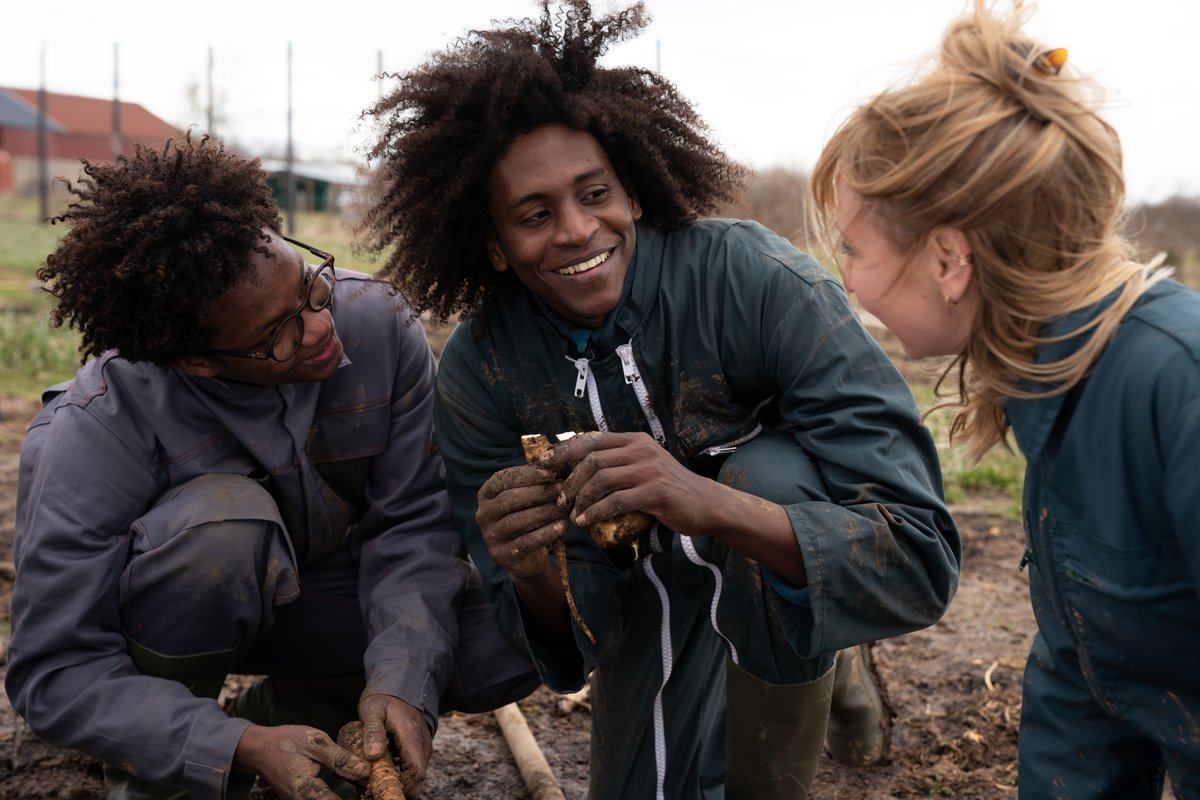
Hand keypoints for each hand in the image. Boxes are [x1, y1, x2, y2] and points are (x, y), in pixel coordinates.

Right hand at [233, 723, 369, 799]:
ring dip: (343, 795)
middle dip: (350, 796)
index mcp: (306, 789)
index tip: (371, 792)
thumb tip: (365, 771)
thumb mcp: (317, 743)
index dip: (355, 798)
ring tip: (361, 786)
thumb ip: (340, 759)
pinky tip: (346, 783)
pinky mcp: (300, 797)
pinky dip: (333, 794)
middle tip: (367, 787)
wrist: (259, 748)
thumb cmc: (286, 742)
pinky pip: (319, 799)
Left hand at [358, 694, 430, 794]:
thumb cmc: (384, 698)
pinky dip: (399, 773)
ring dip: (398, 781)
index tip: (380, 790)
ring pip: (415, 774)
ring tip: (373, 779)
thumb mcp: (372, 710)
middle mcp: (422, 744)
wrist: (400, 684)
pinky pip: (413, 767)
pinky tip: (381, 770)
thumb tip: (373, 755)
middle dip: (397, 787)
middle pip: (417, 779)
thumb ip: (372, 731)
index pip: (416, 774)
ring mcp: (423, 746)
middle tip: (373, 788)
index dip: (403, 788)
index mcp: (411, 736)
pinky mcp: (420, 748)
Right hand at [477, 464, 566, 580]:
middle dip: (537, 492)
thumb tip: (556, 463)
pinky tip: (562, 526)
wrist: (525, 557)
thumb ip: (534, 482)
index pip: (503, 479)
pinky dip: (546, 533)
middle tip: (561, 489)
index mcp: (485, 495)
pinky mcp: (502, 555)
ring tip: (563, 507)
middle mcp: (483, 514)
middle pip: (509, 499)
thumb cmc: (527, 518)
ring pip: (517, 520)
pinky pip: (526, 542)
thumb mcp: (526, 499)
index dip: (527, 475)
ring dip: (543, 512)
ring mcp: (490, 536)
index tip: (550, 472)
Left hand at [537, 431, 715, 534]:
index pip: (591, 439)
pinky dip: (596, 511)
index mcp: (634, 440)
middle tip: (559, 498)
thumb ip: (619, 463)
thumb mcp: (644, 466)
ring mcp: (649, 469)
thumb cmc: (670, 488)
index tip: (545, 464)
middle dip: (570, 480)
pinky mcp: (655, 491)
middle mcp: (640, 449)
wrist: (705, 503)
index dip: (564, 451)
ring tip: (572, 512)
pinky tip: (586, 521)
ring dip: (581, 497)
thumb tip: (579, 469)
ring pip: (601, 478)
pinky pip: (616, 500)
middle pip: (592, 459)